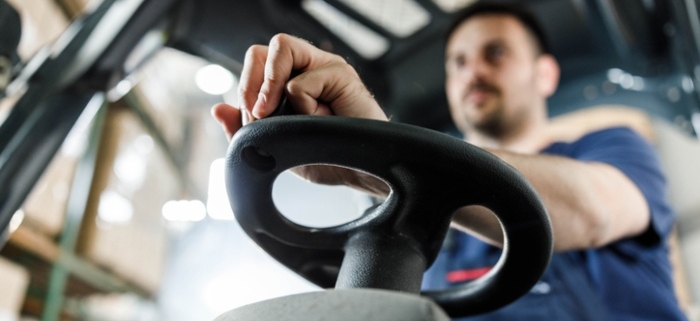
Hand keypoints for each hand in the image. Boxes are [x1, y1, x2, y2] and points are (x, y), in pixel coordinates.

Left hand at [212, 34, 389, 195]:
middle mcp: (303, 69)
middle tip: (260, 113)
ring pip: (281, 46)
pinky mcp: (340, 72)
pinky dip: (302, 104)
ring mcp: (322, 67)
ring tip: (276, 112)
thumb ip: (245, 129)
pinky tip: (319, 119)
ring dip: (271, 83)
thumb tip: (218, 109)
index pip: (253, 65)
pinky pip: (302, 79)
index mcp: (285, 83)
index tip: (251, 117)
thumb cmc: (324, 158)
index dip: (245, 87)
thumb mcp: (275, 146)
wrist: (357, 172)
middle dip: (251, 83)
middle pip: (261, 51)